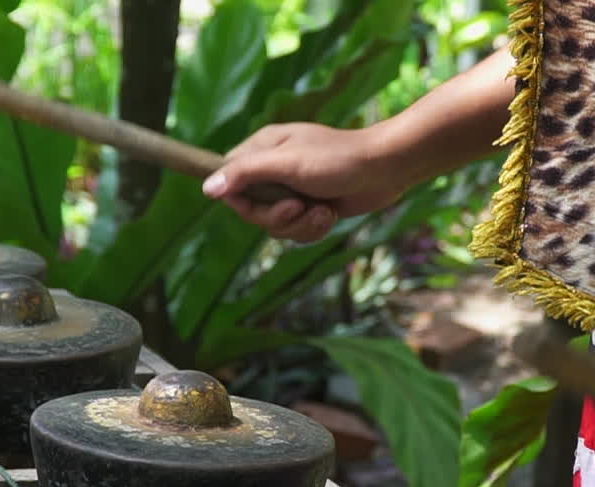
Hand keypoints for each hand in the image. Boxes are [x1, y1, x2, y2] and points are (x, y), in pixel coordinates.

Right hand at [202, 123, 408, 243]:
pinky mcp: (311, 206)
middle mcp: (274, 169)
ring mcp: (293, 189)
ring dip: (300, 225)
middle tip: (299, 206)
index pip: (229, 179)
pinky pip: (297, 230)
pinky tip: (331, 214)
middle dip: (277, 217)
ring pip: (276, 225)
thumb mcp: (287, 164)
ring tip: (323, 211)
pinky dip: (314, 228)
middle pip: (252, 209)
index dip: (239, 198)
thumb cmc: (337, 159)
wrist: (386, 169)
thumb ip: (246, 174)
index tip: (257, 202)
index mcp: (263, 149)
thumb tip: (207, 188)